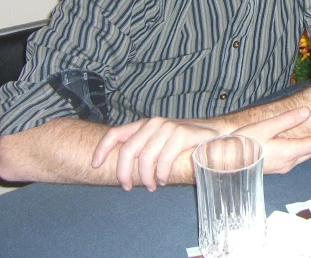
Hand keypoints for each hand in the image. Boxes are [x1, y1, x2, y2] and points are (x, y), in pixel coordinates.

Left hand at [92, 117, 218, 190]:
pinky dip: (161, 174)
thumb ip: (144, 149)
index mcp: (144, 125)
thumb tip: (124, 170)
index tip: (95, 165)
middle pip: (128, 150)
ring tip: (152, 186)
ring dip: (147, 177)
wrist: (215, 133)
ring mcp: (168, 127)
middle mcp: (154, 123)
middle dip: (124, 173)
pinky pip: (164, 159)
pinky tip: (163, 180)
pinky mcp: (182, 134)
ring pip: (146, 157)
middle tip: (128, 187)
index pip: (116, 133)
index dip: (102, 149)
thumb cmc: (185, 143)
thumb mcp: (160, 143)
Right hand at [234, 107, 310, 173]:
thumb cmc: (243, 144)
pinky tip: (299, 141)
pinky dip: (303, 148)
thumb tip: (306, 112)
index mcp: (289, 152)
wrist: (224, 163)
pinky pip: (295, 158)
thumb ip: (287, 120)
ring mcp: (282, 168)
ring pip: (304, 156)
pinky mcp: (275, 168)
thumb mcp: (264, 127)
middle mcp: (288, 163)